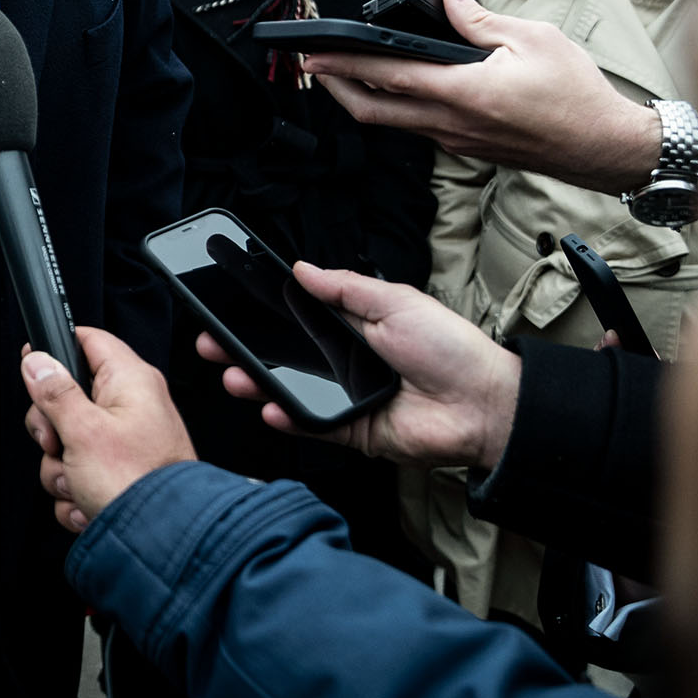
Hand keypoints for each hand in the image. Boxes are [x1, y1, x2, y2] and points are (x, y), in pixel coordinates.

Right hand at [21, 326, 195, 532]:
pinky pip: (80, 474)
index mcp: (129, 381)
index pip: (87, 340)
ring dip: (61, 470)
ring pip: (68, 442)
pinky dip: (76, 493)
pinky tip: (86, 503)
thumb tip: (37, 361)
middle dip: (52, 430)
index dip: (55, 351)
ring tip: (79, 484)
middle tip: (58, 444)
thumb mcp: (83, 431)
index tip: (32, 368)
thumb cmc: (136, 483)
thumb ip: (55, 393)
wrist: (162, 541)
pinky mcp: (119, 474)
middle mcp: (131, 407)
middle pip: (67, 397)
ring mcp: (125, 442)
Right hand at [198, 263, 521, 468]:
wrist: (484, 403)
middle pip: (283, 355)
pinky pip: (310, 424)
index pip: (296, 319)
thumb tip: (299, 268)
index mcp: (352, 327)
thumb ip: (343, 287)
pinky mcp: (351, 430)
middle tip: (213, 342)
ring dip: (257, 382)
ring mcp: (344, 398)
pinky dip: (288, 418)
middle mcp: (343, 362)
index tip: (229, 306)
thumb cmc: (449, 347)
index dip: (263, 315)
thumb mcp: (394, 301)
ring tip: (233, 374)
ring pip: (289, 390)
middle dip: (244, 349)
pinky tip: (269, 406)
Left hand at [303, 0, 659, 194]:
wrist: (606, 147)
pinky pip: (418, 128)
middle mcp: (451, 123)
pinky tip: (397, 90)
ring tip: (347, 73)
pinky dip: (396, 108)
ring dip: (363, 98)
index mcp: (463, 92)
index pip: (387, 75)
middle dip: (335, 87)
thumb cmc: (578, 95)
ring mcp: (457, 140)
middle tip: (313, 66)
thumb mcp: (533, 39)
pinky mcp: (468, 147)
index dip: (344, 63)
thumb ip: (480, 19)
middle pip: (373, 111)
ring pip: (393, 122)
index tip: (314, 52)